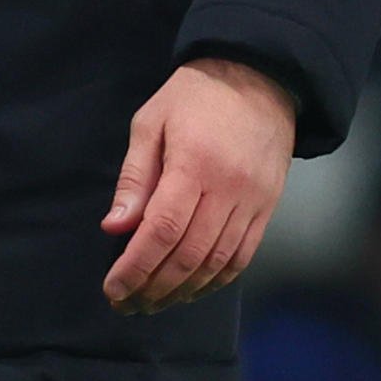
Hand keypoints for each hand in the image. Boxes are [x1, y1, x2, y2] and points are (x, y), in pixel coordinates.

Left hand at [101, 57, 298, 314]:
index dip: (135, 267)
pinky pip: (242, 257)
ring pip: (216, 263)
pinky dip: (215, 280)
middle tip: (126, 303)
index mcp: (193, 164)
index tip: (113, 288)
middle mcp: (228, 189)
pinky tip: (191, 289)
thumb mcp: (151, 122)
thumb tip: (115, 227)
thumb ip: (134, 177)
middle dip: (153, 287)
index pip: (161, 230)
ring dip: (182, 291)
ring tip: (153, 302)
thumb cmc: (195, 96)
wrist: (259, 77)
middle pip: (188, 255)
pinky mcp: (268, 208)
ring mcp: (253, 201)